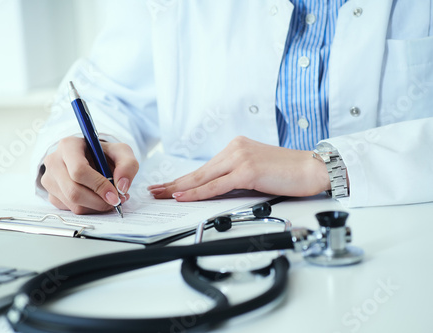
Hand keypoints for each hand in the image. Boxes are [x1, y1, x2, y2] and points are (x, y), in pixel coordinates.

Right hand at [40, 136, 138, 213]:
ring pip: (72, 203)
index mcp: (68, 146)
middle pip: (73, 190)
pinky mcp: (51, 194)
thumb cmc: (104, 154)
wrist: (91, 158)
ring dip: (96, 206)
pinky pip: (70, 209)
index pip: (79, 170)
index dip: (99, 185)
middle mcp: (54, 161)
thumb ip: (128, 165)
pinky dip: (88, 208)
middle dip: (98, 201)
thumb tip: (121, 186)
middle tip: (115, 201)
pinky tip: (97, 199)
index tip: (115, 194)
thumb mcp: (121, 152)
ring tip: (109, 198)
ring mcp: (49, 179)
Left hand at [148, 136, 330, 200]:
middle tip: (154, 190)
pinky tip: (184, 196)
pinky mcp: (247, 170)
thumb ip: (235, 177)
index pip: (204, 168)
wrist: (313, 169)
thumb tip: (217, 191)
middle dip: (174, 183)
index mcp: (236, 147)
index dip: (183, 179)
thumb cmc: (288, 172)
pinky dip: (198, 192)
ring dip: (180, 188)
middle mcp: (235, 149)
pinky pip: (217, 185)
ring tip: (162, 194)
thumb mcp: (256, 170)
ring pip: (203, 178)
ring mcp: (240, 158)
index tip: (167, 185)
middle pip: (198, 172)